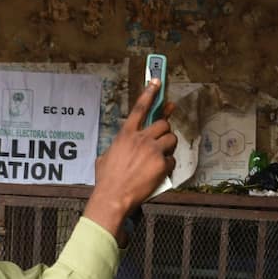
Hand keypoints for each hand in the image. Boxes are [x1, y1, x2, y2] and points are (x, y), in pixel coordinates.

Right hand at [84, 79, 176, 237]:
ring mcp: (152, 151)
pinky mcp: (161, 165)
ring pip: (171, 139)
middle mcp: (140, 139)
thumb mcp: (105, 157)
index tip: (156, 81)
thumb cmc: (107, 180)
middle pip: (162, 124)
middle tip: (163, 139)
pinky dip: (168, 166)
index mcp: (125, 135)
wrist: (113, 197)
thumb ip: (116, 147)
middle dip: (165, 131)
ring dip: (169, 147)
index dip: (149, 93)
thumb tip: (119, 149)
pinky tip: (159, 172)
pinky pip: (172, 160)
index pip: (139, 108)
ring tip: (161, 156)